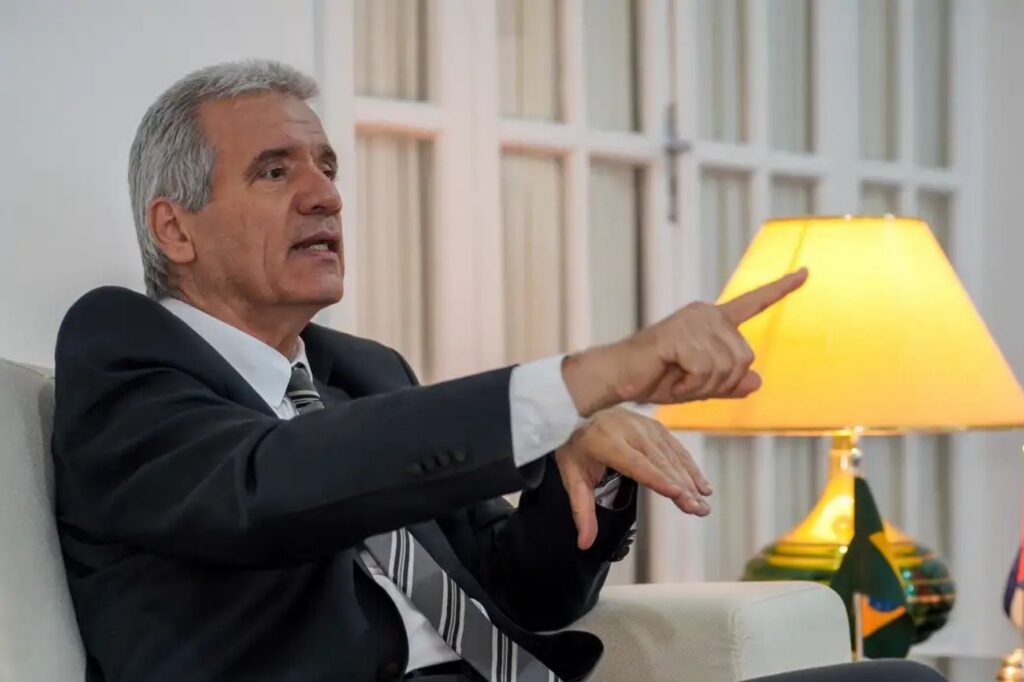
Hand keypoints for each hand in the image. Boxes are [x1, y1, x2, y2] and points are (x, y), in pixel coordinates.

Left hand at [555, 406, 711, 549]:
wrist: (576, 413)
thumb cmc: (575, 448)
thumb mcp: (572, 478)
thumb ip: (582, 511)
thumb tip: (584, 544)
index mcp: (605, 441)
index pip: (634, 462)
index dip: (656, 478)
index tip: (677, 493)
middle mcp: (627, 429)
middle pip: (658, 461)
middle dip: (681, 486)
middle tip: (698, 509)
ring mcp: (643, 424)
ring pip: (670, 455)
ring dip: (690, 479)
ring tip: (703, 502)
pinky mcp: (653, 425)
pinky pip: (675, 447)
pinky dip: (689, 466)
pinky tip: (701, 484)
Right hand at [562, 269, 807, 415]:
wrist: (616, 378)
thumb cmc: (654, 378)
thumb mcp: (699, 385)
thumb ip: (729, 383)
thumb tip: (758, 380)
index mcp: (712, 320)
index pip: (752, 304)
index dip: (781, 290)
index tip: (806, 272)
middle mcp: (705, 313)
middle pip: (744, 359)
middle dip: (718, 382)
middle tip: (684, 380)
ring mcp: (693, 321)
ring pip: (726, 368)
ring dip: (701, 386)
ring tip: (674, 378)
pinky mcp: (681, 334)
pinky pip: (705, 371)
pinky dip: (688, 386)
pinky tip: (668, 378)